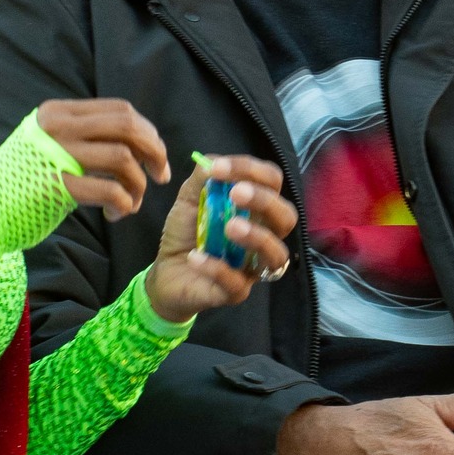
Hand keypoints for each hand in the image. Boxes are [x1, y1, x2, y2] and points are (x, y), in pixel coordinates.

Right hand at [35, 99, 170, 221]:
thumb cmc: (24, 184)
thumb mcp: (51, 146)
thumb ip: (86, 138)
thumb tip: (140, 143)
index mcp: (58, 113)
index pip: (119, 109)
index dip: (148, 131)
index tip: (157, 156)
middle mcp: (58, 127)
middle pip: (127, 126)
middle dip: (154, 151)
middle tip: (160, 176)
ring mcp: (56, 155)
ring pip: (123, 157)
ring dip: (138, 184)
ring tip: (131, 202)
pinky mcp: (58, 187)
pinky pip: (111, 189)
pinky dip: (125, 203)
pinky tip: (117, 214)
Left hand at [144, 155, 297, 322]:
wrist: (166, 271)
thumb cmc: (187, 232)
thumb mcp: (189, 199)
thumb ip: (202, 179)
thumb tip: (212, 163)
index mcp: (256, 209)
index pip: (272, 182)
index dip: (250, 170)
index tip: (218, 169)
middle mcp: (264, 235)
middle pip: (287, 217)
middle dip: (264, 201)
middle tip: (235, 193)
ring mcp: (254, 266)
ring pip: (277, 255)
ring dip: (257, 237)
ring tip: (230, 227)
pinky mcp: (236, 292)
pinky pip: (239, 284)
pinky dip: (218, 269)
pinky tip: (195, 257)